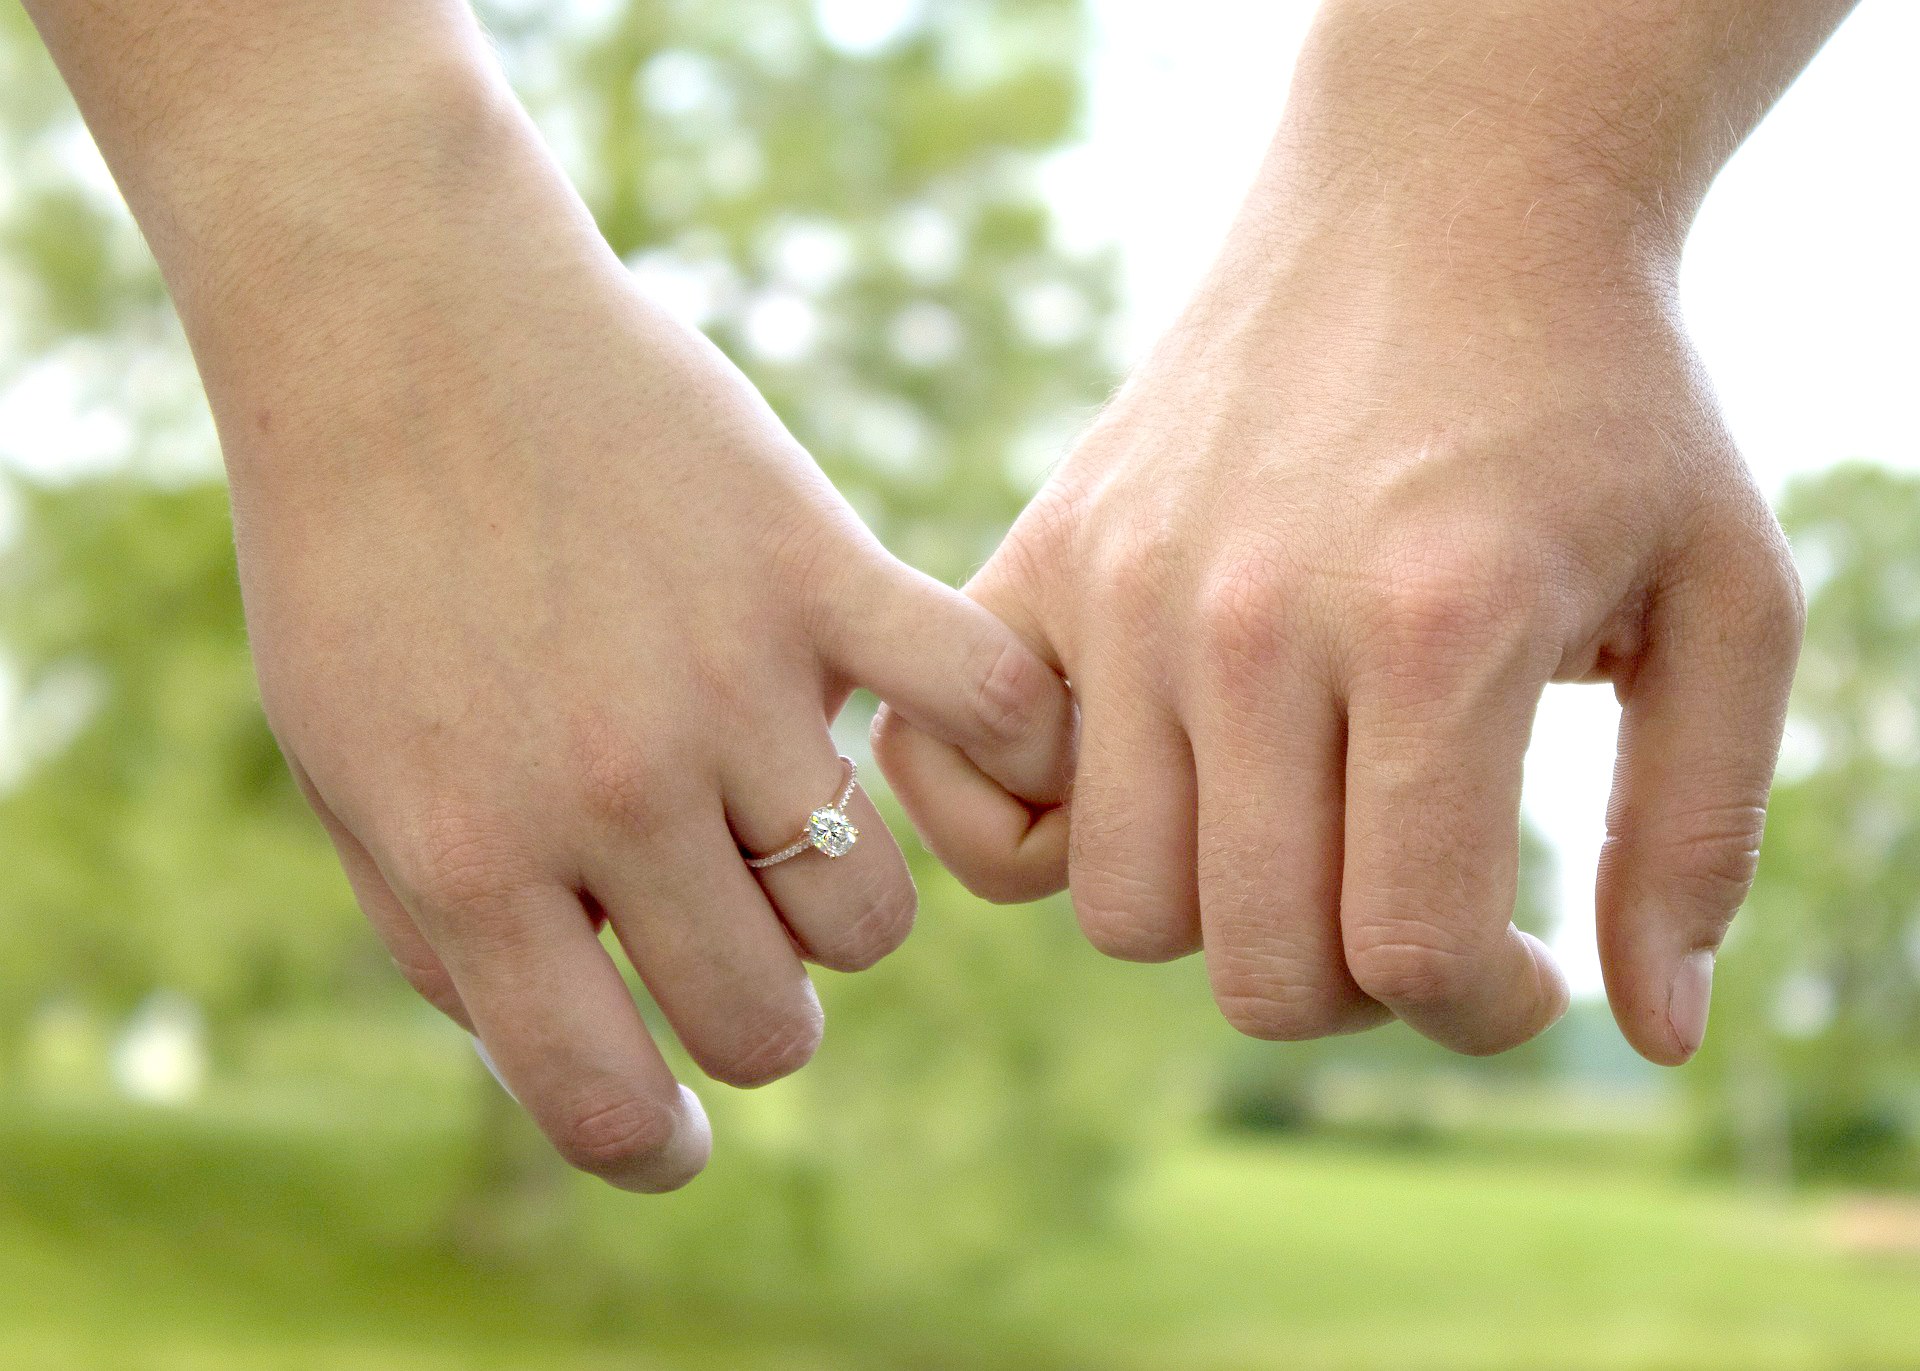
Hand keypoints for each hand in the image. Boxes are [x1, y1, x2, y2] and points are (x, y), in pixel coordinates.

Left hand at [188, 74, 1069, 1189]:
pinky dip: (1008, 750)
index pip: (610, 1104)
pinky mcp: (821, 572)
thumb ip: (446, 936)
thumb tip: (577, 1055)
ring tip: (788, 823)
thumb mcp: (342, 772)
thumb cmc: (359, 557)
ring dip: (838, 905)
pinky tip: (954, 746)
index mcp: (476, 862)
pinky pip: (983, 713)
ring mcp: (734, 682)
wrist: (401, 323)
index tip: (682, 1137)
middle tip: (736, 955)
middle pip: (770, 1020)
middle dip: (759, 1020)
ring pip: (874, 916)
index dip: (655, 1148)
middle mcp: (614, 794)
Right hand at [875, 6, 1810, 1062]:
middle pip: (1255, 964)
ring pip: (1119, 904)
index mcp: (1436, 632)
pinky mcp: (1042, 558)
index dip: (1484, 1014)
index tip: (1518, 971)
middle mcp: (1251, 621)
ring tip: (1292, 822)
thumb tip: (1649, 1035)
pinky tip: (1136, 779)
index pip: (1410, 953)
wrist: (1443, 199)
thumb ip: (1695, 830)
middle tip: (1408, 895)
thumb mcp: (1729, 593)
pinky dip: (1020, 829)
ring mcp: (1122, 588)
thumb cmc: (1598, 403)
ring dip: (1218, 910)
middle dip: (1357, 984)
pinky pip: (951, 782)